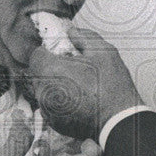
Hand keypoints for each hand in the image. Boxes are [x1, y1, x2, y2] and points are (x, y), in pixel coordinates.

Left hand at [26, 27, 143, 140]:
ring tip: (78, 86)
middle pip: (38, 73)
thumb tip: (71, 32)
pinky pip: (51, 106)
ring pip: (44, 91)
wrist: (120, 120)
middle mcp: (43, 91)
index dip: (49, 52)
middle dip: (52, 69)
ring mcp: (48, 109)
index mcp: (51, 70)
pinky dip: (61, 102)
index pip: (36, 55)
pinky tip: (79, 101)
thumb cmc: (112, 86)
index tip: (62, 55)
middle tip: (73, 70)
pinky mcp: (54, 123)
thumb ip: (83, 36)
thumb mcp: (103, 51)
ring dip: (56, 86)